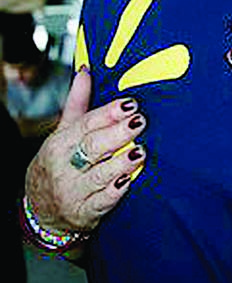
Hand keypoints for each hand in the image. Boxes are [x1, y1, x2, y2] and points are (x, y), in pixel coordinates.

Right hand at [25, 68, 146, 232]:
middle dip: (117, 133)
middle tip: (140, 121)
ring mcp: (73, 190)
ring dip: (120, 163)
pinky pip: (101, 202)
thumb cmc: (58, 164)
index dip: (110, 113)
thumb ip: (78, 103)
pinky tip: (128, 182)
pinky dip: (114, 193)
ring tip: (139, 151)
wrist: (40, 212)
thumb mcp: (63, 133)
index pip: (86, 123)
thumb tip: (85, 70)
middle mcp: (65, 165)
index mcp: (60, 142)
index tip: (130, 103)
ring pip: (99, 174)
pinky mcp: (84, 212)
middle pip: (93, 146)